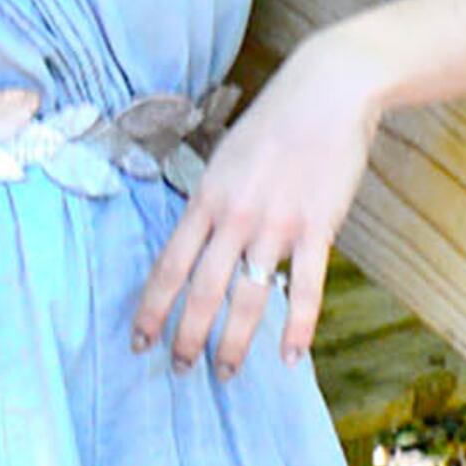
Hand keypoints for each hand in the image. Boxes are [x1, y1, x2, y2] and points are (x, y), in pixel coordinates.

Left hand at [131, 36, 381, 381]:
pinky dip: (298, 327)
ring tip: (225, 372)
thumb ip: (211, 203)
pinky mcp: (316, 228)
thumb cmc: (274, 124)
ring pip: (248, 298)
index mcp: (206, 199)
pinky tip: (291, 357)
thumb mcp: (225, 160)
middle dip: (186, 336)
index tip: (139, 340)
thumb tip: (198, 243)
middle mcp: (234, 217)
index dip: (152, 308)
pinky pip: (305, 289)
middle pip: (201, 290)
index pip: (169, 265)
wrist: (326, 93)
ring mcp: (276, 225)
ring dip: (234, 342)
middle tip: (179, 368)